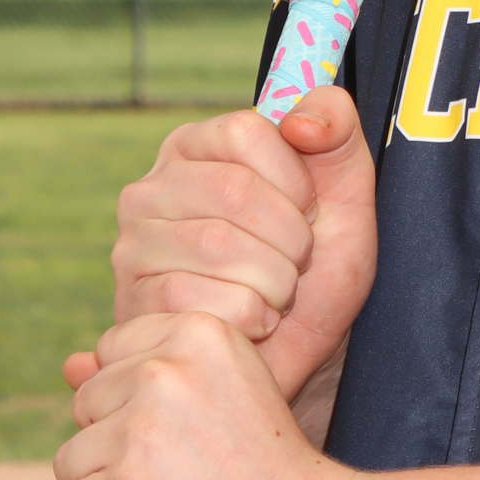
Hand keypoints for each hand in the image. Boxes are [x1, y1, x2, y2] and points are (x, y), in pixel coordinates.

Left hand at [52, 310, 335, 479]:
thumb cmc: (271, 470)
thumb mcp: (228, 392)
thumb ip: (150, 371)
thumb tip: (68, 364)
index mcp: (198, 333)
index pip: (112, 353)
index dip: (137, 401)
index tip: (181, 434)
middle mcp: (165, 370)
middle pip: (86, 405)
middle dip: (115, 446)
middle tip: (178, 476)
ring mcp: (141, 431)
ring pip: (71, 461)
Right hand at [67, 89, 376, 421]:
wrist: (301, 358)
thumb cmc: (317, 270)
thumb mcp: (345, 193)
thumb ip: (337, 130)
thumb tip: (301, 121)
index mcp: (195, 147)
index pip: (245, 130)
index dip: (296, 177)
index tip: (309, 211)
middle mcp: (151, 189)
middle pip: (233, 189)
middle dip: (290, 237)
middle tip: (298, 264)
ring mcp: (134, 248)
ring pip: (218, 246)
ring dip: (275, 281)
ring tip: (279, 294)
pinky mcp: (133, 305)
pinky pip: (202, 300)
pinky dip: (250, 318)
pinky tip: (254, 324)